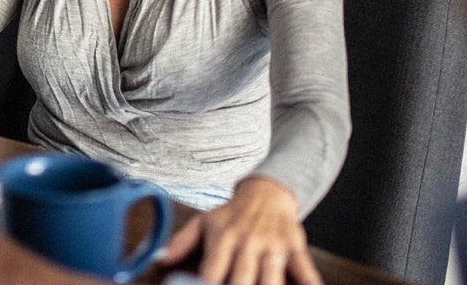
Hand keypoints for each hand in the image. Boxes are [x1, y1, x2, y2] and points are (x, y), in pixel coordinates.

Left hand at [160, 177, 320, 284]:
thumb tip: (158, 259)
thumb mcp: (204, 222)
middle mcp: (248, 242)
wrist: (267, 191)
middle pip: (242, 279)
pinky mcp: (295, 247)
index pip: (212, 270)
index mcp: (223, 238)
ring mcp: (273, 245)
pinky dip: (308, 283)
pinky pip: (304, 270)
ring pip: (272, 279)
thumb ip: (182, 242)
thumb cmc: (232, 214)